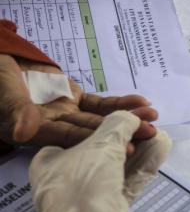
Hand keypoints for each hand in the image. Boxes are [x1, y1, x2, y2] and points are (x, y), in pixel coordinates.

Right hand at [0, 54, 156, 150]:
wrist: (2, 63)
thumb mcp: (4, 93)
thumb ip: (16, 110)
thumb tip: (22, 133)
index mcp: (40, 131)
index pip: (74, 138)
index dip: (100, 143)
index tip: (127, 149)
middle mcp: (58, 126)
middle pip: (95, 131)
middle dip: (123, 132)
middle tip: (151, 133)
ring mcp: (69, 113)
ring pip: (102, 118)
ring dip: (127, 117)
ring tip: (152, 116)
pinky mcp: (76, 100)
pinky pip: (100, 103)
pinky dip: (120, 103)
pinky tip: (140, 102)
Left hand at [29, 111, 171, 211]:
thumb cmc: (85, 185)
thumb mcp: (101, 145)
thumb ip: (119, 124)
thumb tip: (131, 117)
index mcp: (51, 160)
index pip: (81, 131)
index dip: (108, 120)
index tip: (130, 114)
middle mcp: (66, 177)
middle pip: (104, 148)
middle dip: (130, 135)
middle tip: (150, 123)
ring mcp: (88, 195)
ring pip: (119, 165)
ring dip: (140, 149)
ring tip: (158, 134)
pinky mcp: (108, 208)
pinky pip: (128, 181)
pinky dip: (143, 166)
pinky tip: (160, 150)